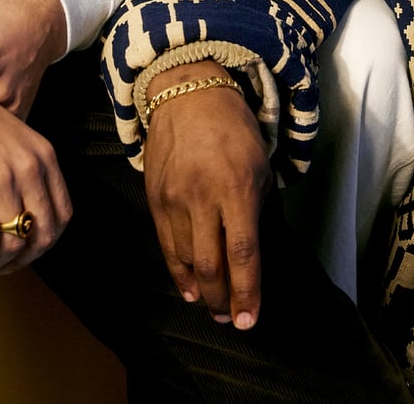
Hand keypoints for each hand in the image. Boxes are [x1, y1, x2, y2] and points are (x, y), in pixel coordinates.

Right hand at [0, 73, 72, 274]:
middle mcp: (28, 167)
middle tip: (3, 267)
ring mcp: (0, 177)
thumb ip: (22, 171)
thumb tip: (19, 216)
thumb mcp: (10, 139)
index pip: (62, 215)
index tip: (26, 251)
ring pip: (12, 241)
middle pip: (41, 235)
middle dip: (24, 260)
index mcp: (42, 155)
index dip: (46, 242)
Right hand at [142, 62, 269, 328]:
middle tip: (232, 319)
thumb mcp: (259, 165)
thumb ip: (256, 210)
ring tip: (215, 307)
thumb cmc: (234, 129)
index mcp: (236, 188)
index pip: (242, 253)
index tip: (249, 320)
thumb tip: (250, 256)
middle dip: (223, 300)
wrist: (187, 94)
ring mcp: (174, 200)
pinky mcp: (154, 200)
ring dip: (203, 291)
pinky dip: (179, 273)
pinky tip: (191, 289)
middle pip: (211, 265)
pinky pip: (167, 246)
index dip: (247, 293)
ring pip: (186, 261)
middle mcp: (203, 197)